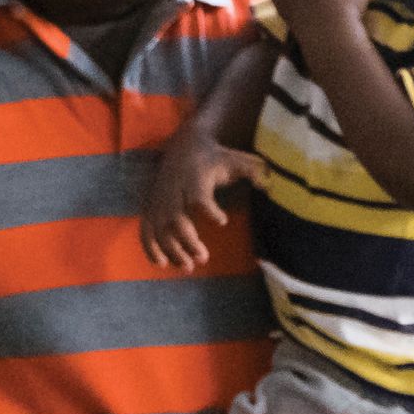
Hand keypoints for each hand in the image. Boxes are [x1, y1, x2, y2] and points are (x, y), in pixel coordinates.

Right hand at [141, 141, 265, 270]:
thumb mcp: (236, 159)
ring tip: (189, 266)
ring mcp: (159, 201)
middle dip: (188, 241)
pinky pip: (146, 231)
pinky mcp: (150, 208)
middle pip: (176, 219)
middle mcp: (174, 191)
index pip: (198, 197)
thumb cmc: (215, 158)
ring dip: (172, 250)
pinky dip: (150, 248)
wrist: (184, 146)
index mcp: (194, 178)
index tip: (223, 222)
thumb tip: (268, 186)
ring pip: (161, 230)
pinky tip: (162, 264)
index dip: (209, 210)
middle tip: (203, 258)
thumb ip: (254, 171)